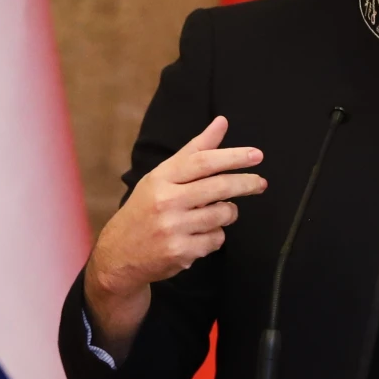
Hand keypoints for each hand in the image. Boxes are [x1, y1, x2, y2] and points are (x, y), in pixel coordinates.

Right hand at [85, 116, 265, 354]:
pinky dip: (214, 237)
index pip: (202, 161)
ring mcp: (173, 228)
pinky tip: (198, 236)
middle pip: (218, 187)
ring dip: (227, 214)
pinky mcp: (180, 252)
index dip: (232, 156)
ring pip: (222, 215)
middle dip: (246, 183)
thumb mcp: (162, 177)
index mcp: (160, 178)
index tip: (256, 154)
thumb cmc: (145, 210)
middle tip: (260, 183)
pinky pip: (216, 239)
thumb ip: (194, 151)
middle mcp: (165, 201)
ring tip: (215, 214)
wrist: (118, 256)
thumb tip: (221, 122)